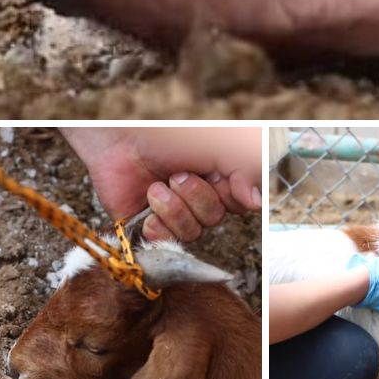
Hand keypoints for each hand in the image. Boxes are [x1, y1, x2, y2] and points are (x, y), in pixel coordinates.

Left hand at [60, 127, 260, 241]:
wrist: (121, 141)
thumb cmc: (170, 137)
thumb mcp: (216, 148)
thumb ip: (242, 172)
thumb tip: (257, 202)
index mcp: (219, 178)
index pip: (240, 203)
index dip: (231, 195)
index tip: (220, 178)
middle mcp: (199, 198)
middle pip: (216, 218)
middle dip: (197, 197)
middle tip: (178, 175)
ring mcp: (174, 214)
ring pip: (192, 232)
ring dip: (174, 208)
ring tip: (157, 187)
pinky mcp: (149, 227)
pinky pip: (166, 241)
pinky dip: (158, 223)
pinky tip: (149, 206)